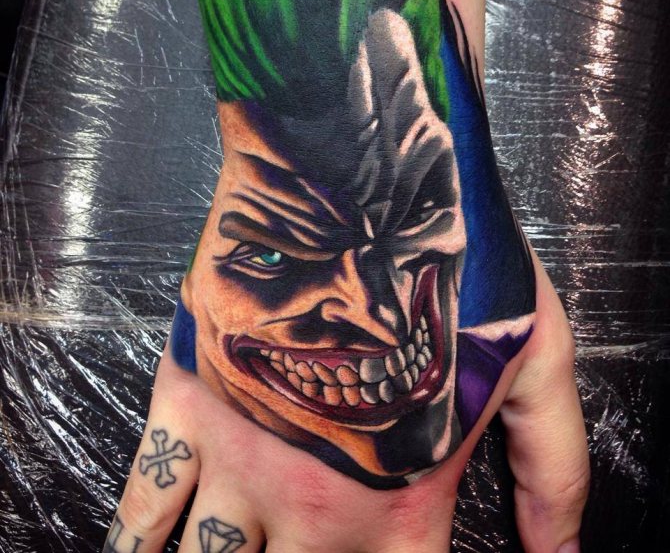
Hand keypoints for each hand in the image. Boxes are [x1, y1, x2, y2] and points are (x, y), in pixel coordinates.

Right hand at [105, 251, 587, 552]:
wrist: (357, 181)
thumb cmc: (448, 258)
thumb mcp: (537, 359)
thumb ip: (553, 470)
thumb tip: (558, 552)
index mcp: (402, 495)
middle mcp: (315, 498)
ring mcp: (241, 452)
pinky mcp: (189, 400)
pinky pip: (145, 498)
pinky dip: (137, 538)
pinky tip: (140, 551)